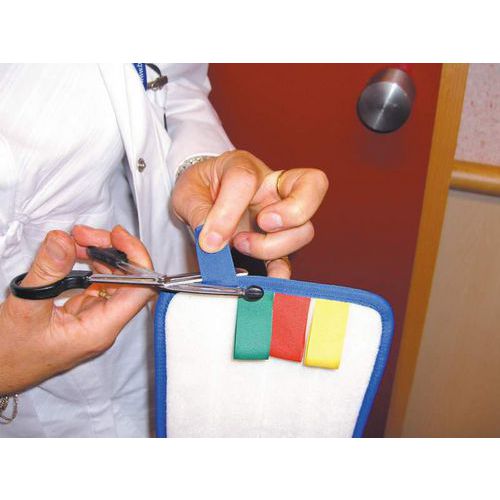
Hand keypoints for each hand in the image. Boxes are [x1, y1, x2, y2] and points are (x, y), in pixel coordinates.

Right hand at [0, 225, 153, 394]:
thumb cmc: (8, 354)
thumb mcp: (26, 309)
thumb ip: (48, 272)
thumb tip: (63, 239)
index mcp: (100, 329)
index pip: (141, 291)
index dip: (136, 260)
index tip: (117, 237)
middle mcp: (104, 323)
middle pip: (128, 278)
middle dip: (110, 250)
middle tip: (82, 233)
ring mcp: (94, 318)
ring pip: (112, 278)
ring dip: (99, 254)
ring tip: (74, 238)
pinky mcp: (82, 313)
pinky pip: (95, 283)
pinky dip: (87, 263)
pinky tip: (72, 253)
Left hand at [172, 150, 328, 277]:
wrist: (202, 198)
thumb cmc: (199, 189)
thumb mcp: (187, 193)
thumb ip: (199, 212)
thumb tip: (214, 242)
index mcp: (244, 166)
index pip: (246, 179)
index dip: (229, 210)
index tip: (210, 238)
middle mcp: (272, 188)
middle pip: (313, 185)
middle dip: (292, 211)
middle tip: (263, 223)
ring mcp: (281, 215)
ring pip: (304, 229)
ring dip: (273, 245)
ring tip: (241, 245)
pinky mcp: (276, 242)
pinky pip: (289, 258)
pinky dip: (281, 271)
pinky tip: (268, 278)